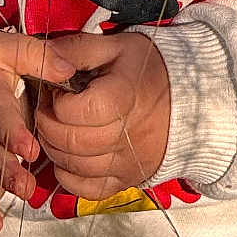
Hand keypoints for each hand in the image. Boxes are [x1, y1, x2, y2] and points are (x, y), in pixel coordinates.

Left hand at [29, 32, 169, 201]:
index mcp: (122, 98)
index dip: (54, 100)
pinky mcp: (127, 179)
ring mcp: (127, 162)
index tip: (57, 89)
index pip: (69, 111)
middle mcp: (125, 136)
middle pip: (68, 141)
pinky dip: (69, 177)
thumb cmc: (151, 69)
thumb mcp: (116, 47)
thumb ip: (77, 49)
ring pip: (72, 166)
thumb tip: (42, 54)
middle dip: (47, 124)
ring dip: (54, 148)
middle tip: (50, 109)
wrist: (194, 99)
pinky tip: (69, 156)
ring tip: (60, 128)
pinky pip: (87, 190)